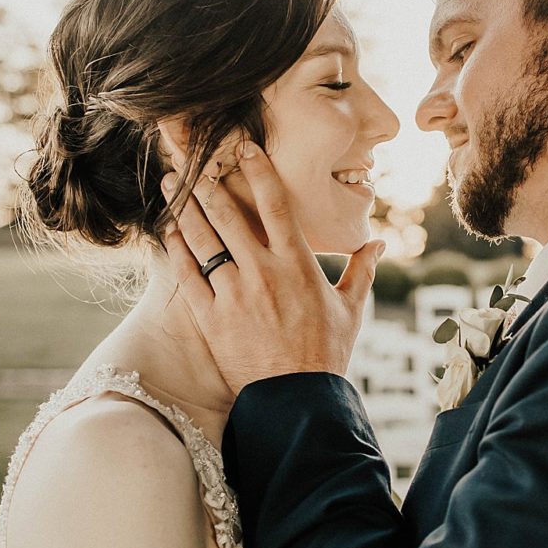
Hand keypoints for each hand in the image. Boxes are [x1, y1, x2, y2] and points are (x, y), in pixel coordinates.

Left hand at [161, 141, 383, 395]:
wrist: (296, 400)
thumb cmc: (326, 355)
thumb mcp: (351, 310)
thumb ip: (362, 271)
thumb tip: (378, 242)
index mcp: (298, 265)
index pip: (276, 205)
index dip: (259, 171)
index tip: (245, 147)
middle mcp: (263, 273)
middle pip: (228, 215)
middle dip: (207, 182)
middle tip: (191, 158)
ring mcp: (234, 294)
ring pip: (203, 239)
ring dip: (184, 206)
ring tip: (169, 183)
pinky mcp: (211, 317)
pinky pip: (187, 275)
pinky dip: (176, 249)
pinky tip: (168, 229)